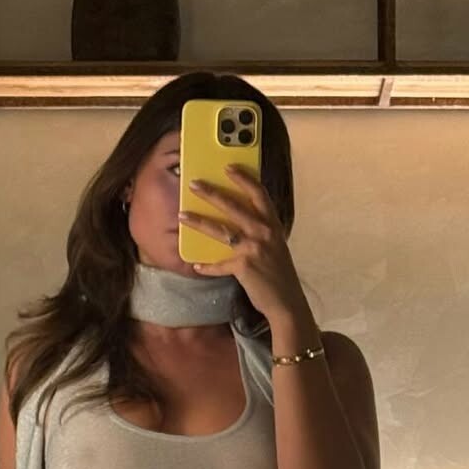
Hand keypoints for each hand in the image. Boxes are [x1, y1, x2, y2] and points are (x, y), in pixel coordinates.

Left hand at [177, 164, 306, 322]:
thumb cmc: (278, 273)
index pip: (259, 194)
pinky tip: (196, 266)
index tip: (228, 167)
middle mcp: (264, 232)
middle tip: (193, 184)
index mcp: (273, 224)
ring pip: (220, 230)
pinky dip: (207, 266)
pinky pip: (219, 264)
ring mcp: (254, 248)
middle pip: (233, 206)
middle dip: (211, 193)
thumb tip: (236, 219)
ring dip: (199, 222)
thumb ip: (260, 230)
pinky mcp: (243, 266)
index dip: (243, 178)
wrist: (286, 302)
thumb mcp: (274, 245)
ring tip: (182, 215)